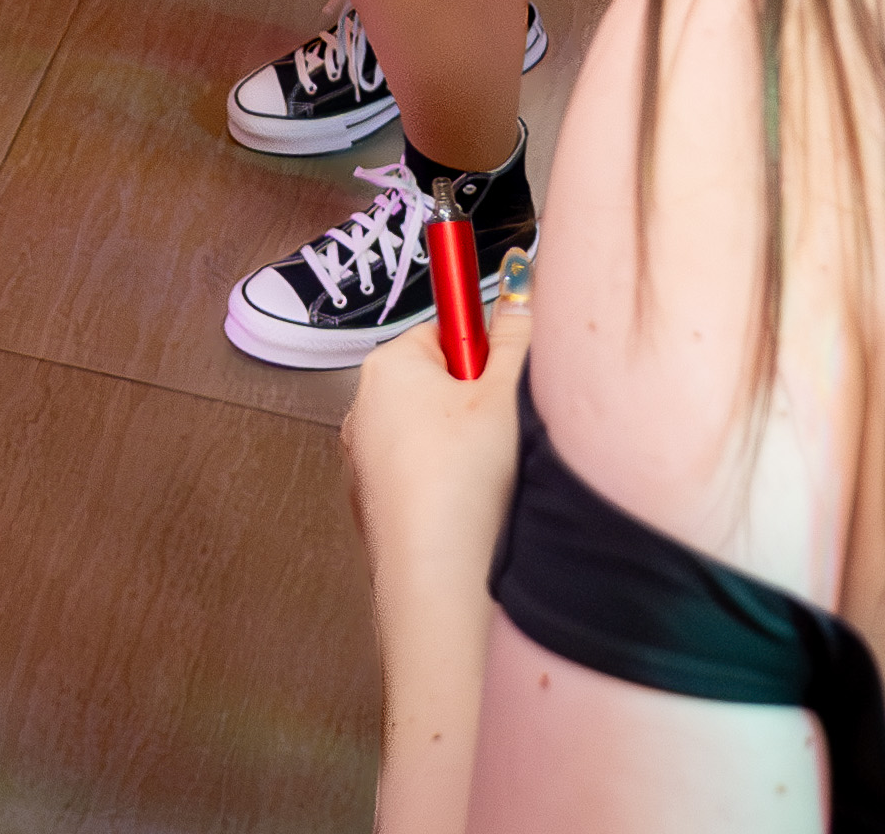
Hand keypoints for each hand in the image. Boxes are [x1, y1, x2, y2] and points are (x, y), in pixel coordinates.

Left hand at [347, 297, 528, 833]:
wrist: (440, 588)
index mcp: (387, 369)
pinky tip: (481, 514)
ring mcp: (368, 467)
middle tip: (514, 430)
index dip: (490, 349)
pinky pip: (430, 483)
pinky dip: (458, 490)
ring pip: (438, 438)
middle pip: (443, 382)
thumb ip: (517, 335)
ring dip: (476, 449)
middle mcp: (364, 413)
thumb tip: (520, 296)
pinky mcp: (382, 514)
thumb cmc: (466, 486)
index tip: (515, 373)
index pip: (447, 328)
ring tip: (501, 478)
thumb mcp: (507, 393)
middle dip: (485, 402)